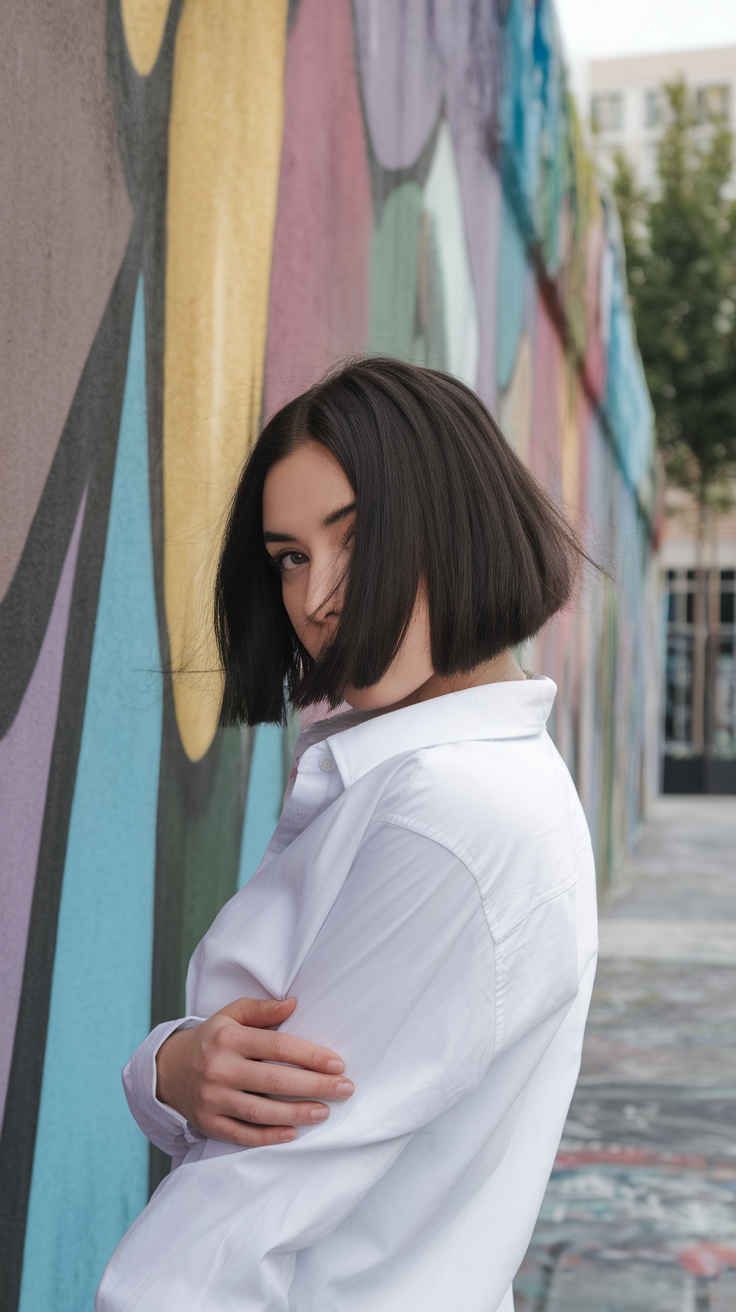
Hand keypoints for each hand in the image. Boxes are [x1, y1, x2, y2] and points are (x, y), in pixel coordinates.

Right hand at [155, 997, 353, 1146]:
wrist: (170, 1070)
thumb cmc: (213, 1039)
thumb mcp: (231, 1014)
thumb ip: (262, 1009)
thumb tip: (294, 1004)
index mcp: (228, 1037)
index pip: (278, 1045)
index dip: (311, 1055)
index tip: (338, 1064)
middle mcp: (219, 1068)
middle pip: (275, 1080)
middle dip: (315, 1086)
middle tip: (344, 1089)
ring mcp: (212, 1098)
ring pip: (261, 1111)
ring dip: (297, 1113)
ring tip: (324, 1112)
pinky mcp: (208, 1123)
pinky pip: (243, 1134)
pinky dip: (269, 1136)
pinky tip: (293, 1133)